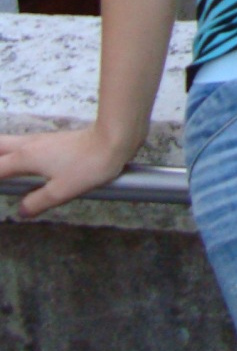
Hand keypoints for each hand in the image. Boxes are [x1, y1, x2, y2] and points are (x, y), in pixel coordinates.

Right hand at [0, 123, 137, 219]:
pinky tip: (22, 163)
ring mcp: (41, 139)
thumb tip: (22, 211)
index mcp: (25, 158)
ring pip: (10, 142)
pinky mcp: (53, 139)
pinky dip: (14, 152)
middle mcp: (29, 145)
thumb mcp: (60, 192)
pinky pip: (24, 143)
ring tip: (3, 168)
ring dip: (1, 153)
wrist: (112, 140)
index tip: (0, 190)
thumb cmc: (87, 166)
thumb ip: (37, 202)